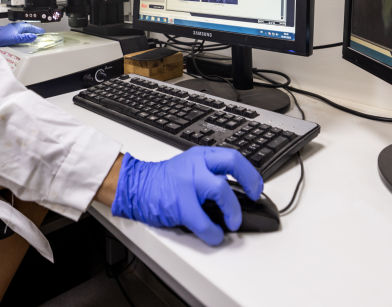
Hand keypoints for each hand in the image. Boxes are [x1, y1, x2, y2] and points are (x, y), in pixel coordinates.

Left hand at [0, 22, 43, 46]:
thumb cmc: (0, 37)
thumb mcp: (15, 38)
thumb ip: (25, 38)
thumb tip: (33, 37)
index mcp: (18, 26)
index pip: (30, 27)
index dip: (36, 30)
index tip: (42, 32)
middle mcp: (15, 26)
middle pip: (26, 27)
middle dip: (33, 30)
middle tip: (38, 33)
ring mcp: (11, 29)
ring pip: (22, 30)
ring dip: (27, 32)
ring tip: (31, 35)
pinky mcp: (7, 33)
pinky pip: (18, 32)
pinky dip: (22, 34)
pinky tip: (21, 38)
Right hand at [110, 146, 262, 244]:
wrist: (135, 186)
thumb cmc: (163, 180)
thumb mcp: (188, 167)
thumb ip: (209, 174)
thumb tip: (235, 193)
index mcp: (200, 156)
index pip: (232, 157)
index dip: (249, 172)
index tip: (256, 187)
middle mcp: (196, 165)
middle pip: (231, 163)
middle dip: (249, 180)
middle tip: (254, 196)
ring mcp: (187, 183)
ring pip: (221, 190)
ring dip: (232, 209)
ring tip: (233, 222)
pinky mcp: (180, 204)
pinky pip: (204, 221)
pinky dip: (213, 232)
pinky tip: (214, 235)